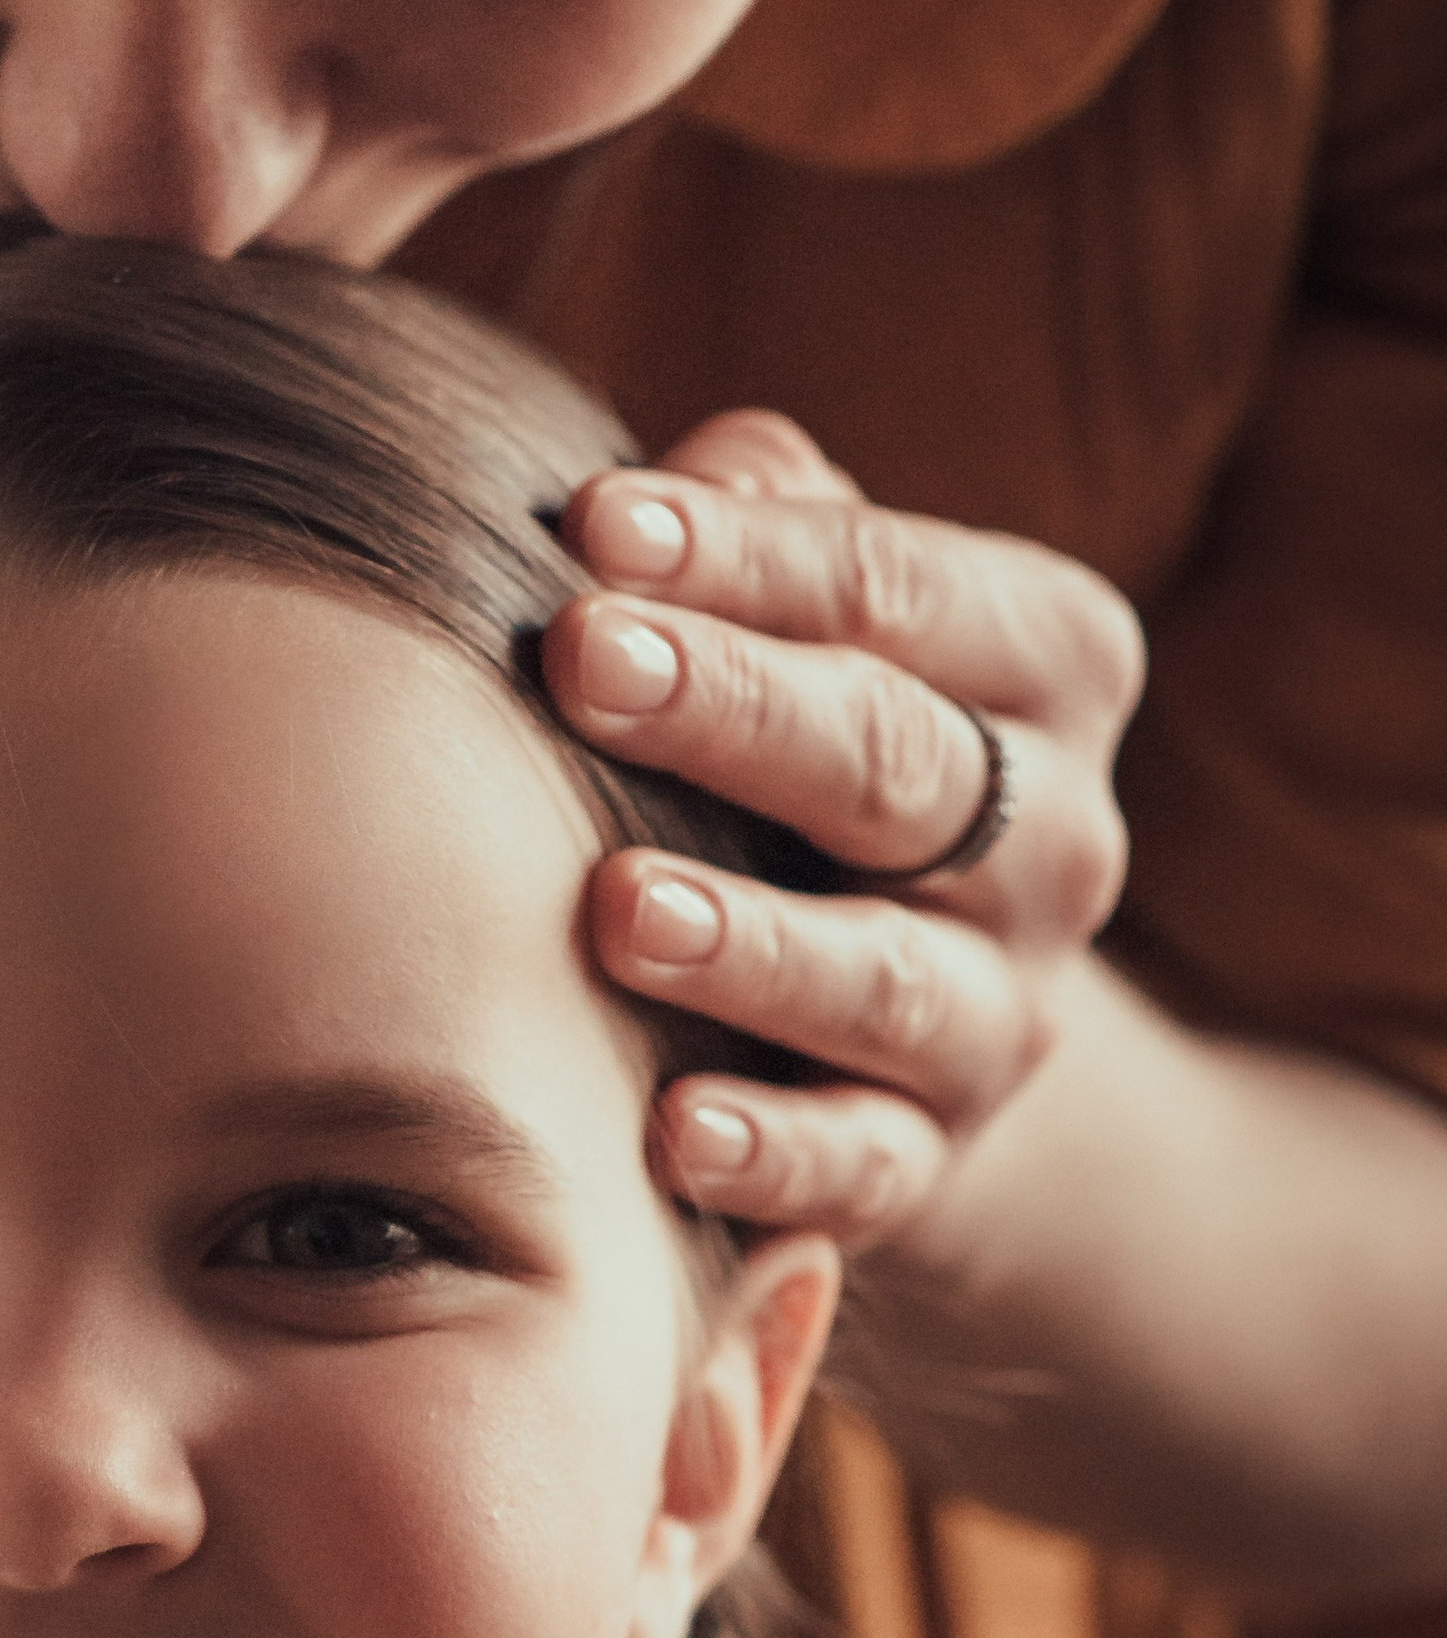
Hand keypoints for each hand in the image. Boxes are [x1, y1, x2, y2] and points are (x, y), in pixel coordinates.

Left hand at [549, 412, 1144, 1240]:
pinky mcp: (931, 1158)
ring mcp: (1003, 1012)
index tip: (593, 523)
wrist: (923, 1012)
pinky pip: (864, 1165)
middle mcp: (1056, 841)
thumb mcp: (827, 619)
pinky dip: (773, 1156)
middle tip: (580, 658)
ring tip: (616, 908)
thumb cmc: (819, 746)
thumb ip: (778, 523)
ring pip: (893, 979)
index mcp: (1047, 667)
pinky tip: (667, 1133)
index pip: (901, 591)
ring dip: (754, 943)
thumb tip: (695, 472)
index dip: (750, 556)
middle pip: (900, 765)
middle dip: (736, 709)